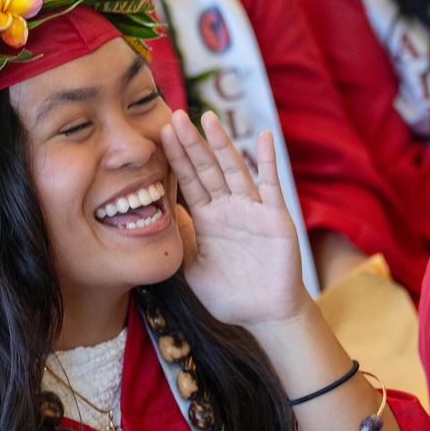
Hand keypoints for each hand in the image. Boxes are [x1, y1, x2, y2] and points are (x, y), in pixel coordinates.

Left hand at [159, 109, 310, 330]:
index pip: (188, 181)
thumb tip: (154, 217)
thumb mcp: (191, 267)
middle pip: (206, 168)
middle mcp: (228, 207)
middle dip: (191, 143)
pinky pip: (271, 185)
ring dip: (221, 144)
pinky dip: (268, 161)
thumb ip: (179, 241)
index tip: (160, 132)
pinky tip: (264, 136)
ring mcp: (252, 209)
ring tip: (207, 118)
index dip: (176, 158)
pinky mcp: (275, 217)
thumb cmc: (228, 294)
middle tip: (174, 116)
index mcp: (207, 218)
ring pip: (233, 170)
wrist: (263, 315)